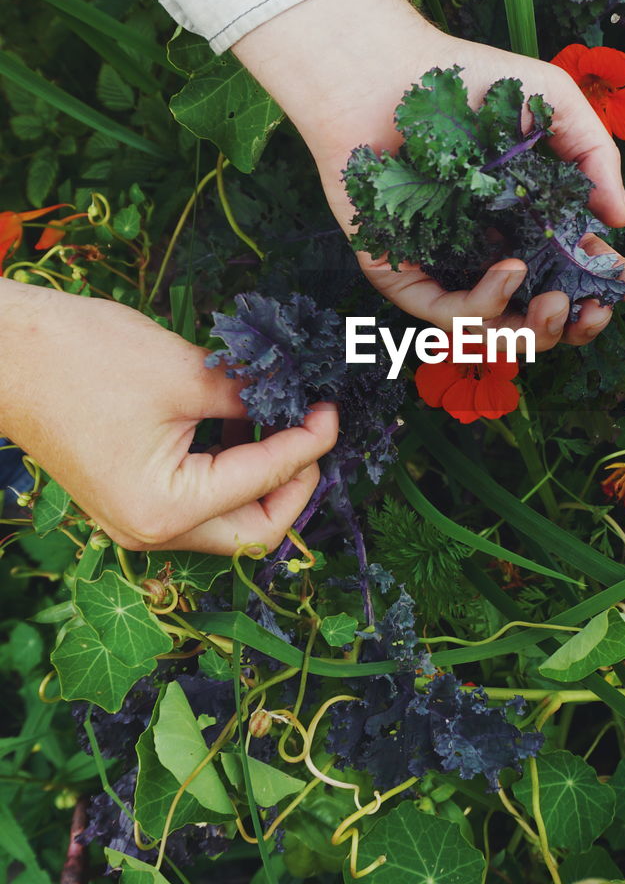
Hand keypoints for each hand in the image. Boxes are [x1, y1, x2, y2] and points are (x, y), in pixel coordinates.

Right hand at [0, 280, 337, 553]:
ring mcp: (137, 520)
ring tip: (279, 414)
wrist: (2, 352)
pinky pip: (198, 498)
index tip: (333, 408)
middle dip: (295, 481)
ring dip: (262, 473)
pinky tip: (239, 417)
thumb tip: (299, 399)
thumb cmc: (81, 358)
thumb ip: (250, 395)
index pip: (264, 483)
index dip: (310, 444)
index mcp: (165, 510)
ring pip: (228, 518)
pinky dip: (227, 465)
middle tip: (313, 427)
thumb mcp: (184, 373)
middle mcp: (151, 531)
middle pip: (254, 529)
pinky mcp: (129, 498)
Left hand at [233, 0, 624, 349]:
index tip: (623, 286)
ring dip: (535, 332)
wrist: (388, 71)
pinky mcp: (403, 273)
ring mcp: (446, 264)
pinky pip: (448, 314)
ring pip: (493, 329)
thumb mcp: (555, 104)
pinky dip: (486, 305)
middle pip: (534, 317)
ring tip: (556, 304)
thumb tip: (621, 218)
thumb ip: (595, 155)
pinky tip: (511, 271)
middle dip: (572, 327)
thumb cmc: (469, 80)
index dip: (600, 290)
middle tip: (591, 310)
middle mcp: (488, 249)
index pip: (568, 272)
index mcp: (525, 220)